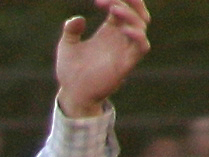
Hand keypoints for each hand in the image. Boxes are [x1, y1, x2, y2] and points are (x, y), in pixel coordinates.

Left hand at [55, 0, 149, 118]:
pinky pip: (141, 47)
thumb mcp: (67, 46)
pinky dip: (137, 36)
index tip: (97, 0)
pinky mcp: (127, 63)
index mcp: (109, 30)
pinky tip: (124, 29)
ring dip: (130, 14)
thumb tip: (78, 19)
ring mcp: (125, 49)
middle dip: (131, 1)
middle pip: (137, 12)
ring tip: (114, 8)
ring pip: (141, 25)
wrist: (72, 94)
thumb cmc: (70, 71)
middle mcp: (120, 37)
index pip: (120, 7)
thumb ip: (71, 30)